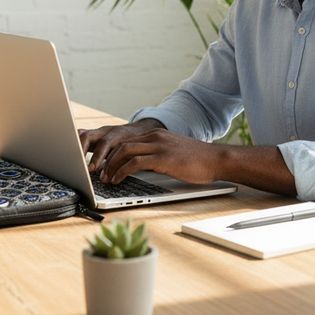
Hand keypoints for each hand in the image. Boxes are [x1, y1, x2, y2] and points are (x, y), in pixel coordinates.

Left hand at [79, 120, 218, 184]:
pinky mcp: (162, 158)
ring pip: (124, 152)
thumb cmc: (197, 160)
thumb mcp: (172, 153)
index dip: (111, 153)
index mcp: (155, 134)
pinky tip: (118, 180)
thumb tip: (139, 166)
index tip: (103, 164)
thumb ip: (156, 155)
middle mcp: (154, 136)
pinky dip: (122, 171)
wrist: (215, 159)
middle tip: (99, 173)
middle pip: (121, 144)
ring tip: (105, 178)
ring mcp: (158, 146)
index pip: (126, 140)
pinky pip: (134, 163)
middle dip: (106, 159)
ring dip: (111, 166)